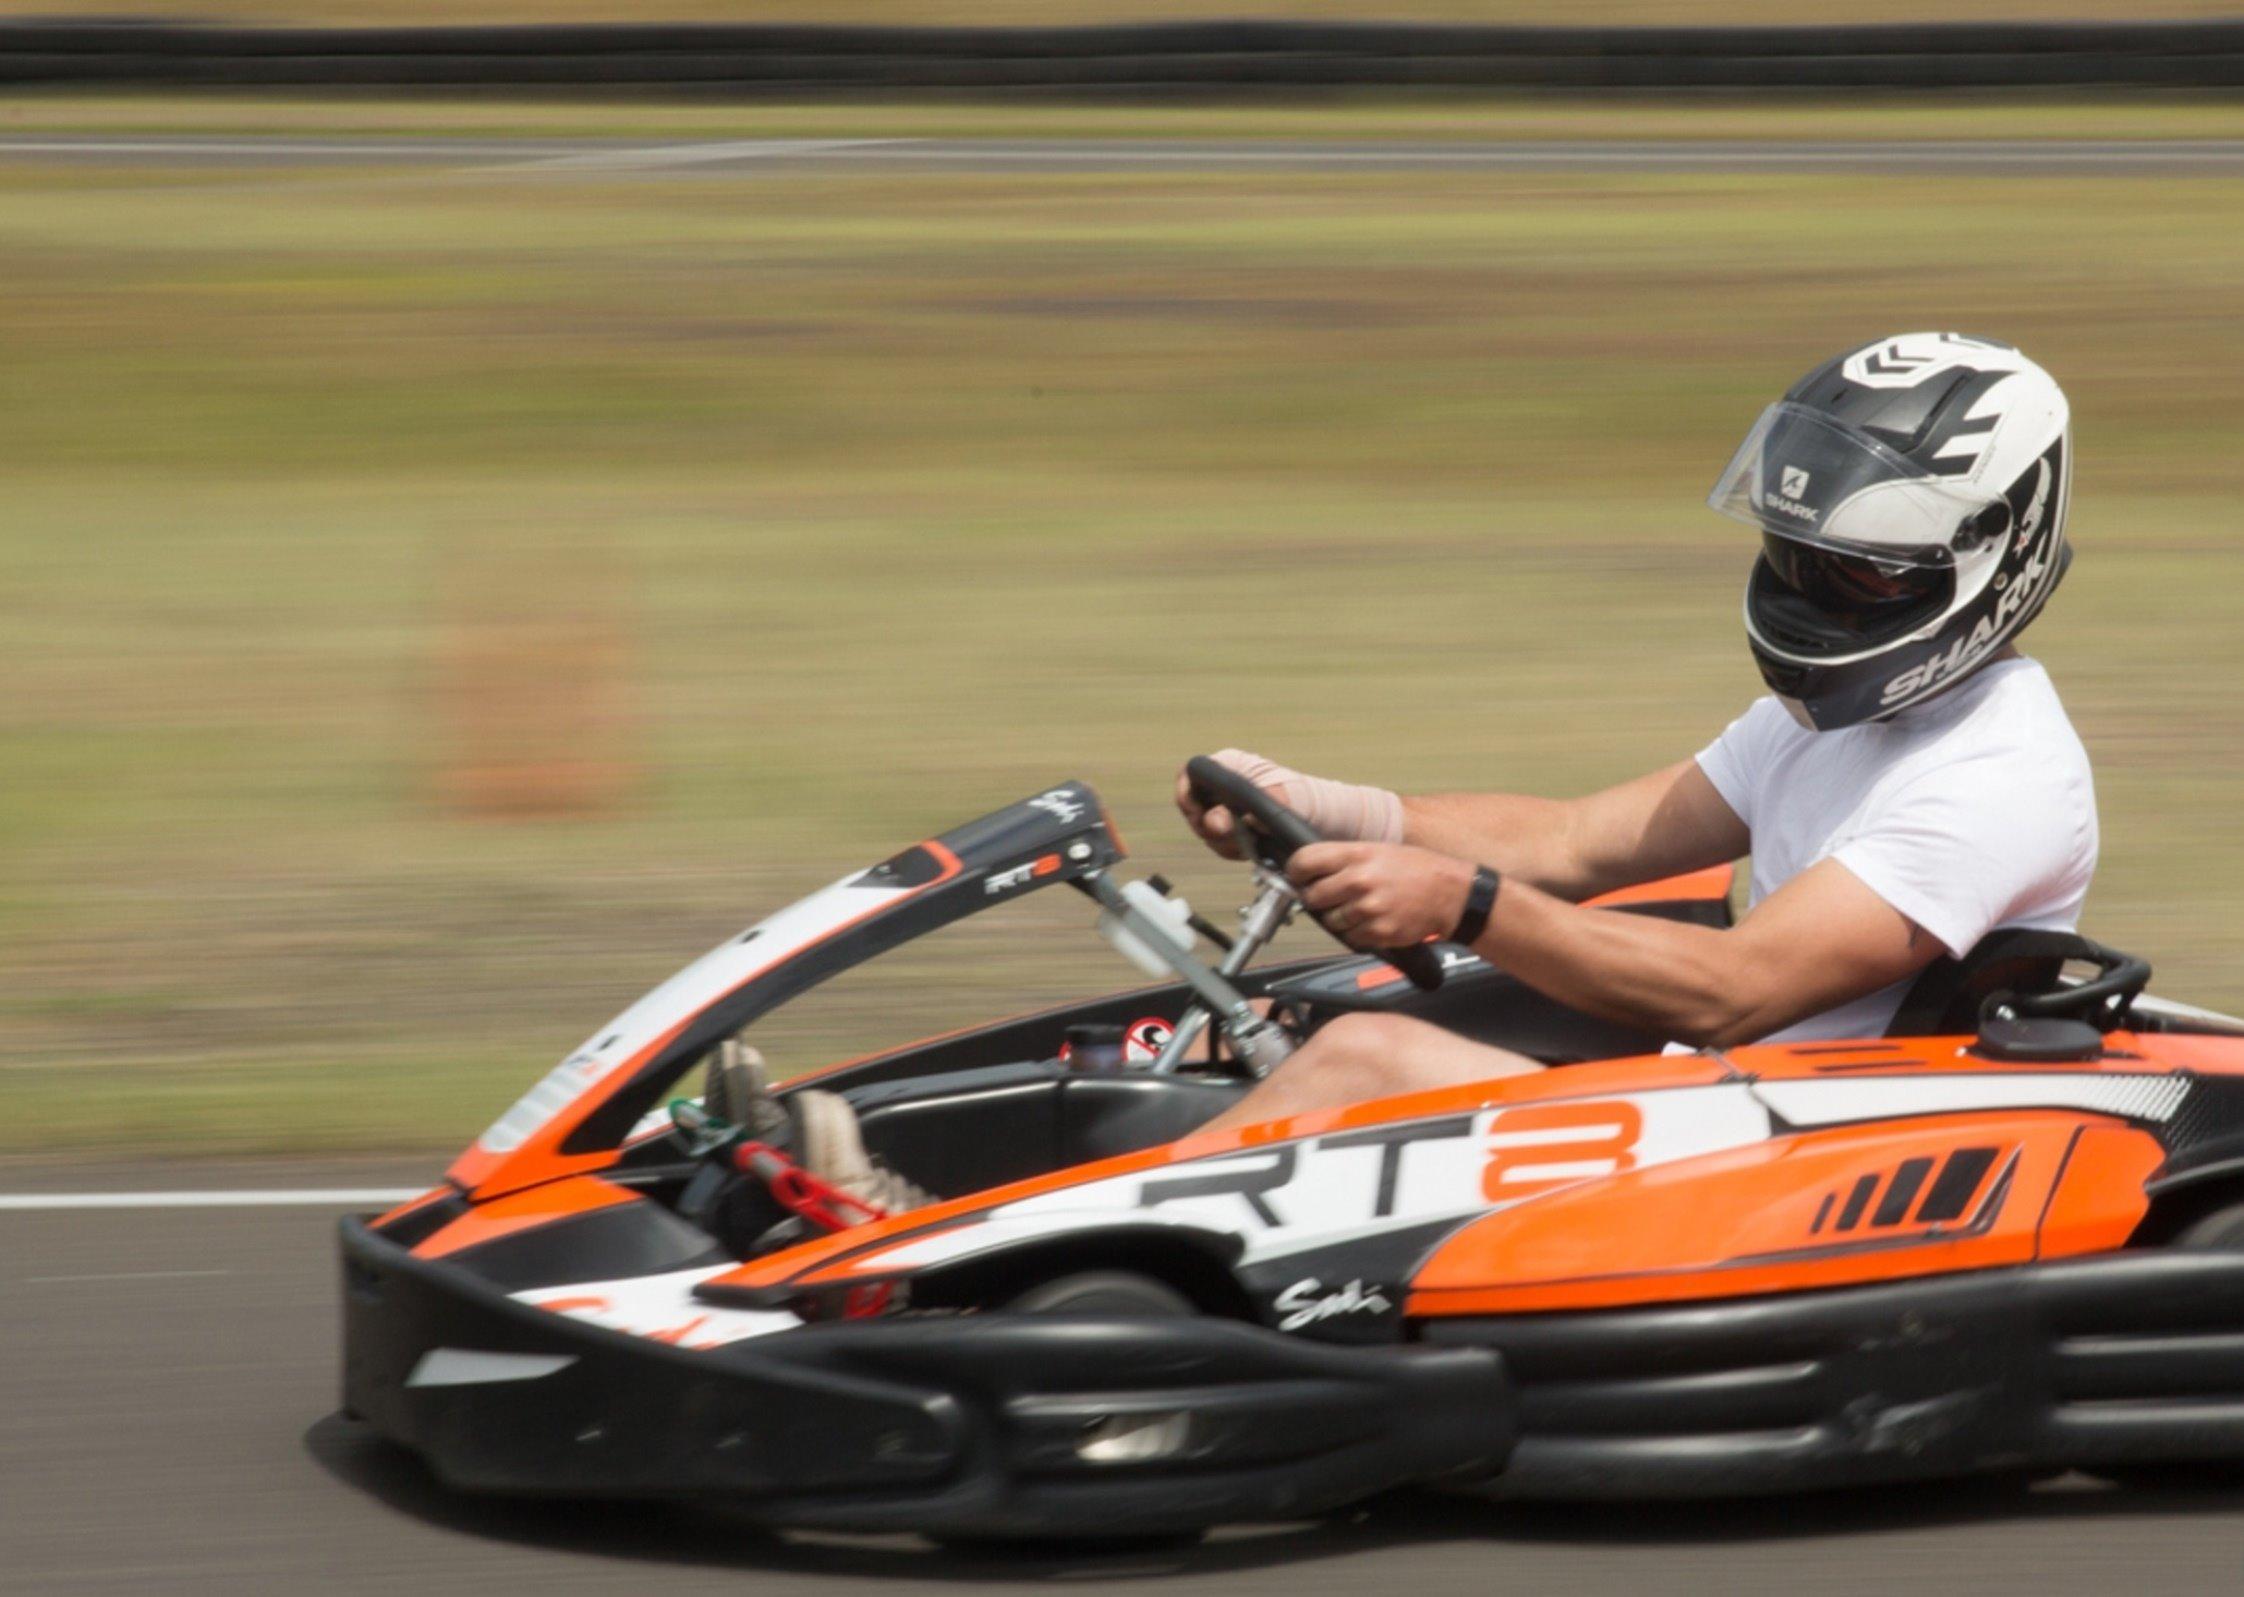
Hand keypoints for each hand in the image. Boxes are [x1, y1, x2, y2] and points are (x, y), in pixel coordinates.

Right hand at [1175, 750, 1297, 861]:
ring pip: (1203, 829)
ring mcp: (1224, 808)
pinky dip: (1231, 850)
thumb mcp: (1281, 796)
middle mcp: (1222, 785)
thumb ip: (1248, 806)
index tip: (1198, 813)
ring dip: (1222, 841)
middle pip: (1191, 806)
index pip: (1189, 773)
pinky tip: (1250, 848)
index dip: (1186, 794)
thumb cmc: (1304, 796)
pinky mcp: (1231, 829)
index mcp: (1229, 766)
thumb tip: (1220, 820)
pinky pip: (1218, 844)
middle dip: (1208, 825)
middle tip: (1228, 834)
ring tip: (1249, 841)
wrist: (1321, 818)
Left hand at [1288, 842, 1473, 949]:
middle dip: (1317, 898)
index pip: (1305, 861)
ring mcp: (1369, 908)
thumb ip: (1345, 859)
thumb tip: (1311, 868)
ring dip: (1338, 918)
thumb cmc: (1415, 870)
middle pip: (1312, 896)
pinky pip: (1351, 938)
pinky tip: (1373, 920)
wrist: (1450, 894)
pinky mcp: (1378, 932)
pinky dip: (1357, 933)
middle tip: (1329, 897)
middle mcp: (1360, 880)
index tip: (1298, 876)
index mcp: (1358, 854)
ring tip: (1360, 908)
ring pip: (1330, 921)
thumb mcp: (1379, 850)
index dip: (1296, 871)